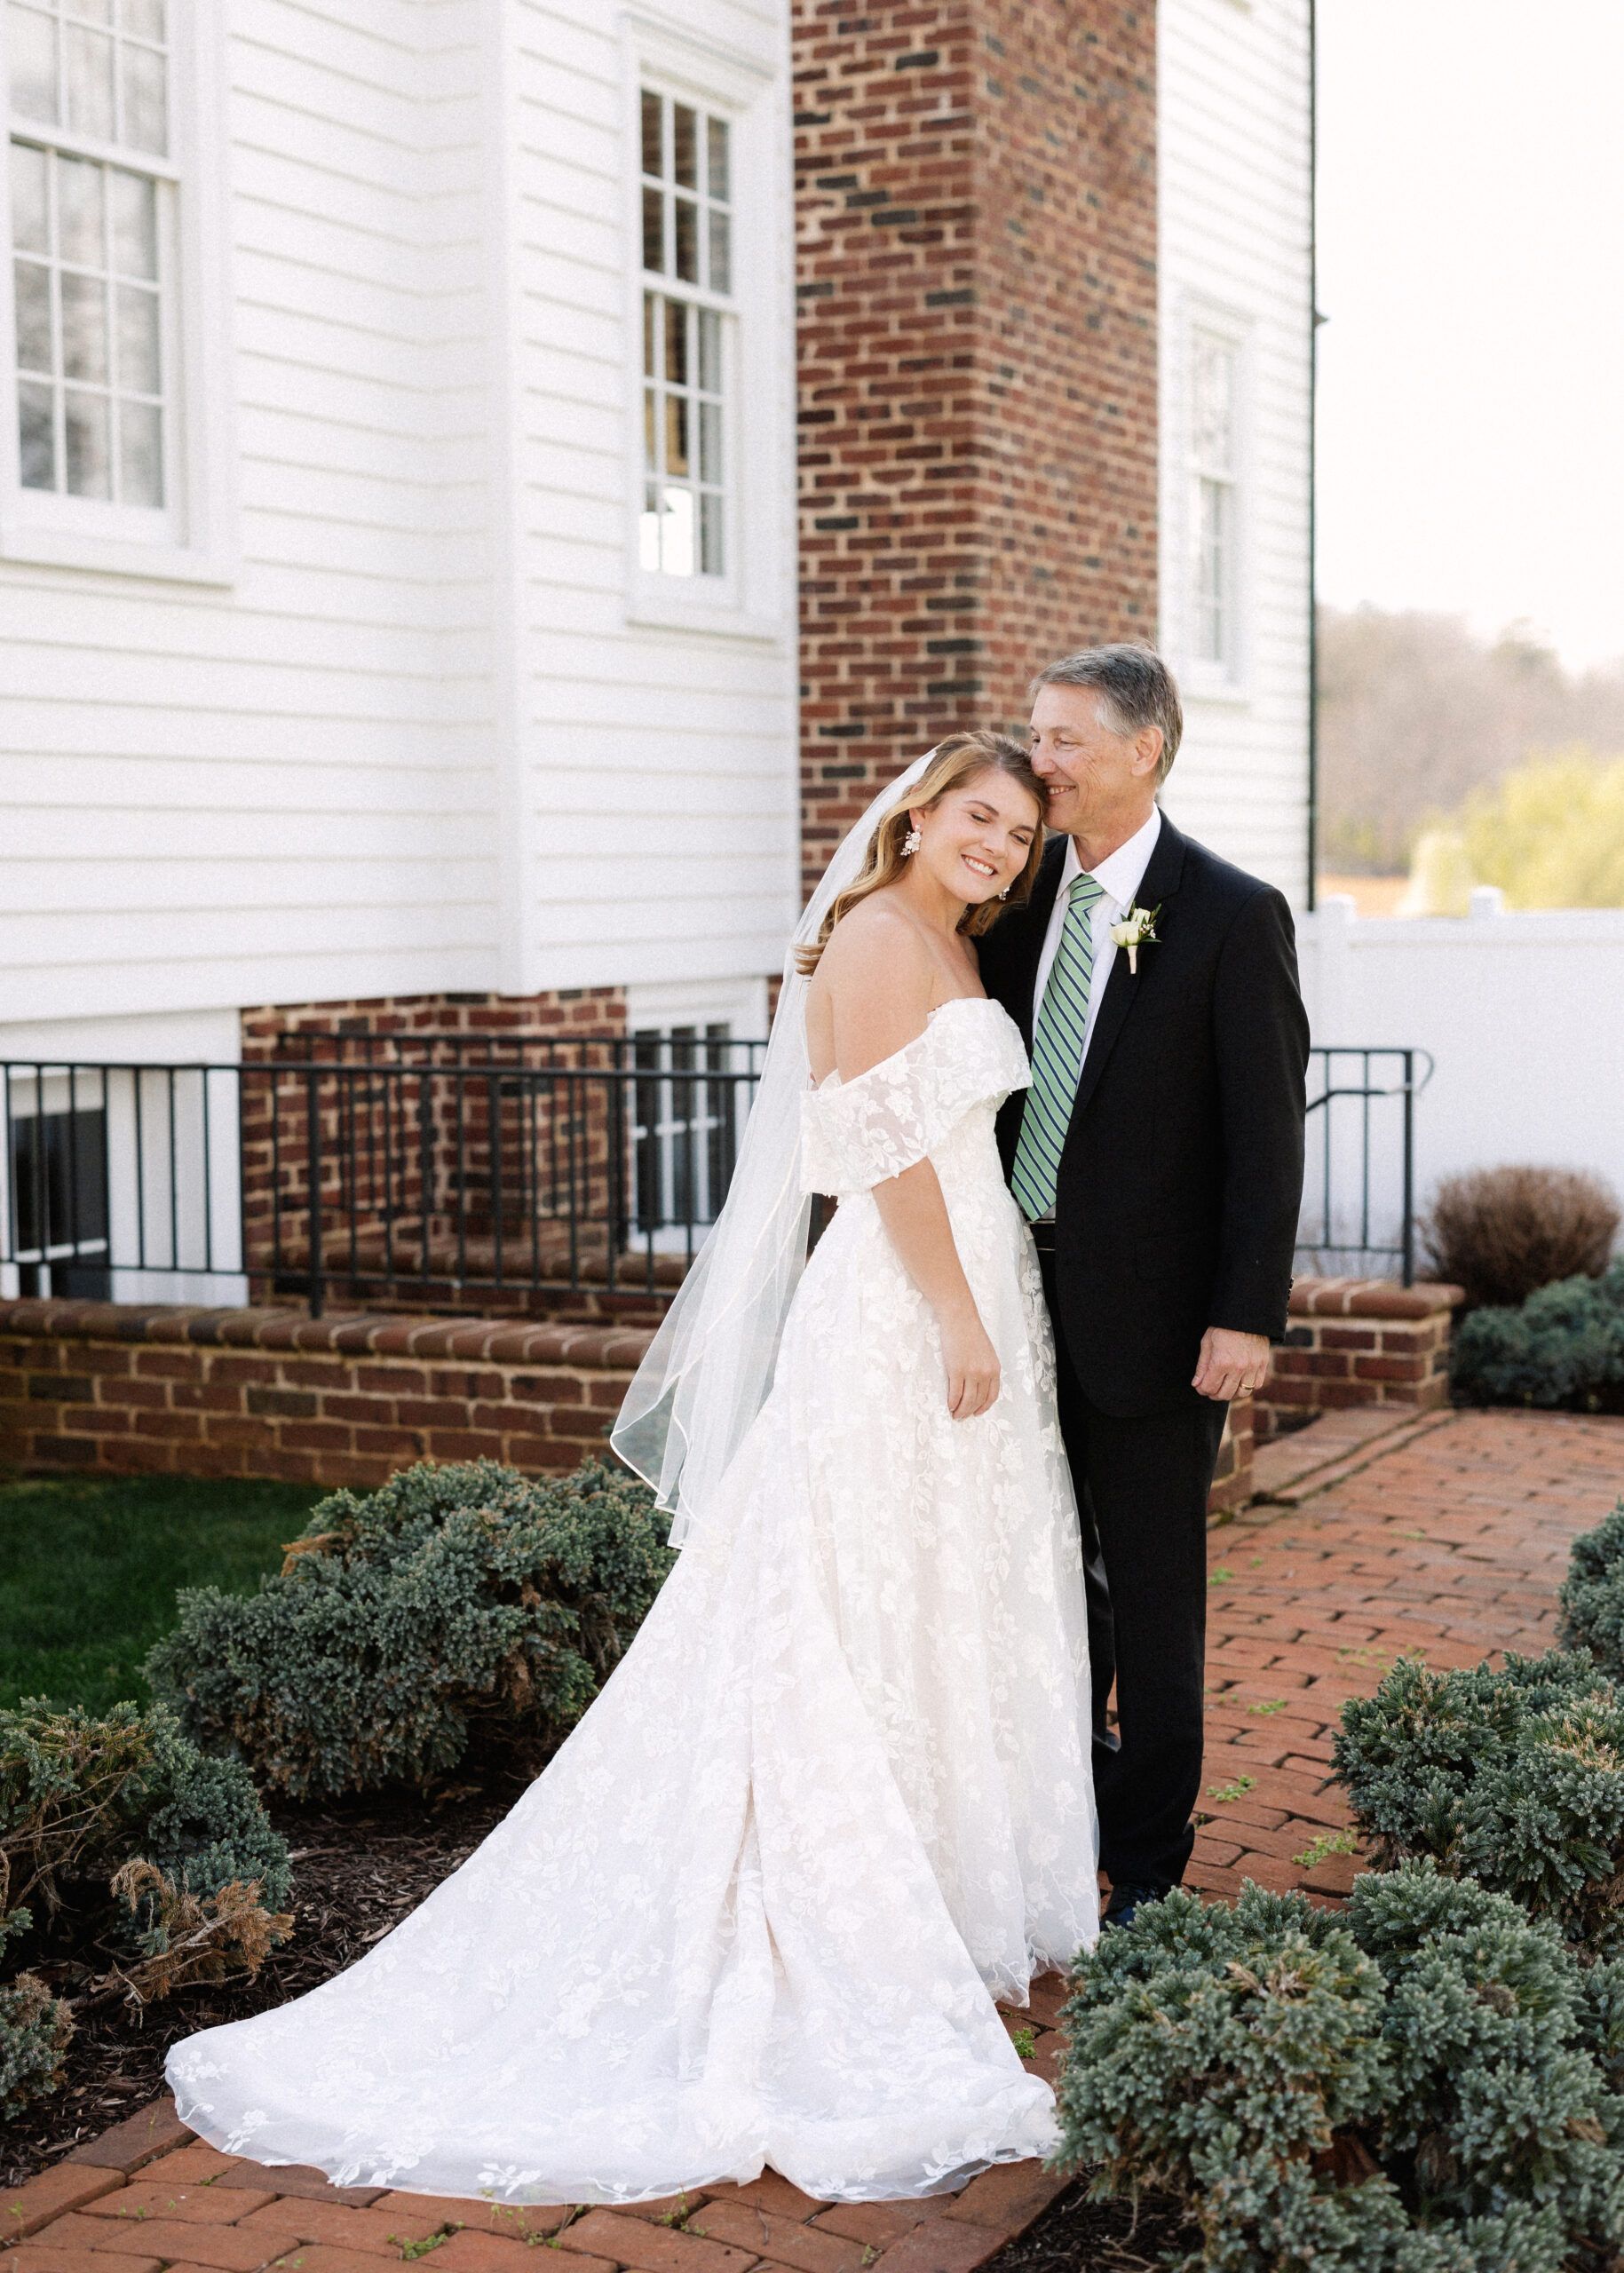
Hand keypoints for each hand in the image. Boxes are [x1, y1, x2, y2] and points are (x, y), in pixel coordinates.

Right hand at [938, 1305, 1000, 1419]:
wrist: (960, 1318)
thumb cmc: (970, 1332)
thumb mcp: (986, 1352)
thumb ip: (985, 1367)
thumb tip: (978, 1383)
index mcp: (995, 1369)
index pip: (992, 1396)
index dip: (984, 1407)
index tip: (977, 1412)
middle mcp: (985, 1373)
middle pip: (978, 1400)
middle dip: (970, 1412)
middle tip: (962, 1417)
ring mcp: (971, 1373)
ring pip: (967, 1400)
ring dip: (960, 1411)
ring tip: (955, 1414)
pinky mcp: (957, 1371)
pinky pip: (955, 1394)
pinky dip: (952, 1403)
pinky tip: (949, 1406)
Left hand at [1193, 1326, 1270, 1402]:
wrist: (1246, 1315)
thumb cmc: (1223, 1328)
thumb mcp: (1207, 1343)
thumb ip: (1202, 1366)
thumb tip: (1196, 1384)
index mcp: (1221, 1362)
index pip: (1209, 1387)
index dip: (1202, 1389)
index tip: (1201, 1386)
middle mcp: (1238, 1368)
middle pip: (1225, 1394)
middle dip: (1214, 1394)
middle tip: (1211, 1388)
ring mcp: (1253, 1367)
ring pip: (1242, 1393)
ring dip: (1232, 1392)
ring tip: (1225, 1385)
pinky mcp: (1263, 1365)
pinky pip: (1256, 1385)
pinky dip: (1248, 1386)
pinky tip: (1240, 1379)